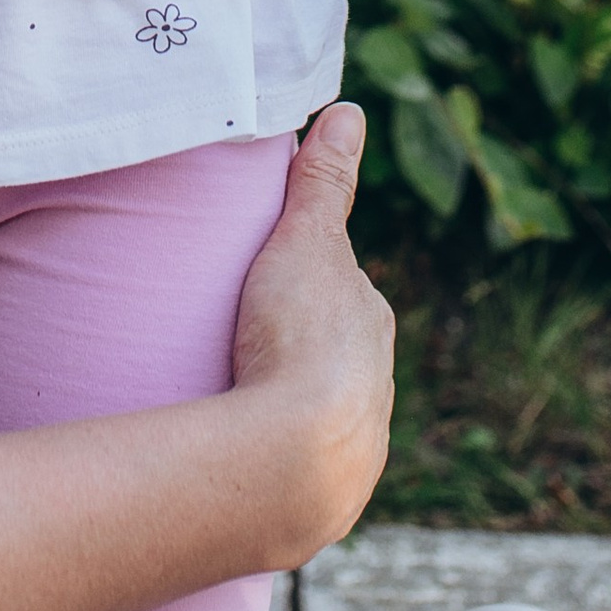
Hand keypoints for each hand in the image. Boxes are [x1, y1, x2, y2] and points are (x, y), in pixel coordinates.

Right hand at [229, 103, 395, 560]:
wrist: (297, 461)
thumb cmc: (299, 342)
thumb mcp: (305, 243)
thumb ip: (322, 183)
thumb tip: (347, 112)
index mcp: (370, 324)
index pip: (340, 292)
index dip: (303, 282)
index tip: (264, 285)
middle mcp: (377, 386)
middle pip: (333, 355)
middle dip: (296, 349)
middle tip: (237, 342)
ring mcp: (356, 446)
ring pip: (320, 415)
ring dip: (286, 410)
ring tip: (234, 407)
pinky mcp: (327, 498)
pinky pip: (299, 466)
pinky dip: (277, 459)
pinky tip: (246, 460)